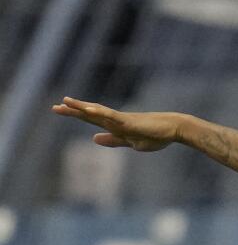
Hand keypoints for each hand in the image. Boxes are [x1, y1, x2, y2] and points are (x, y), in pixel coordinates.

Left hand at [52, 97, 182, 151]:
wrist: (174, 129)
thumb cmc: (157, 135)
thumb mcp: (131, 142)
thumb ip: (113, 140)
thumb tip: (93, 138)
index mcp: (116, 126)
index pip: (92, 119)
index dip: (76, 114)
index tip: (61, 109)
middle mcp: (116, 120)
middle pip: (91, 114)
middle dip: (73, 111)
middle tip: (55, 107)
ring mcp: (122, 119)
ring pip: (98, 112)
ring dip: (82, 107)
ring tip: (66, 102)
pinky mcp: (129, 121)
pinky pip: (111, 116)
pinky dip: (99, 112)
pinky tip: (88, 109)